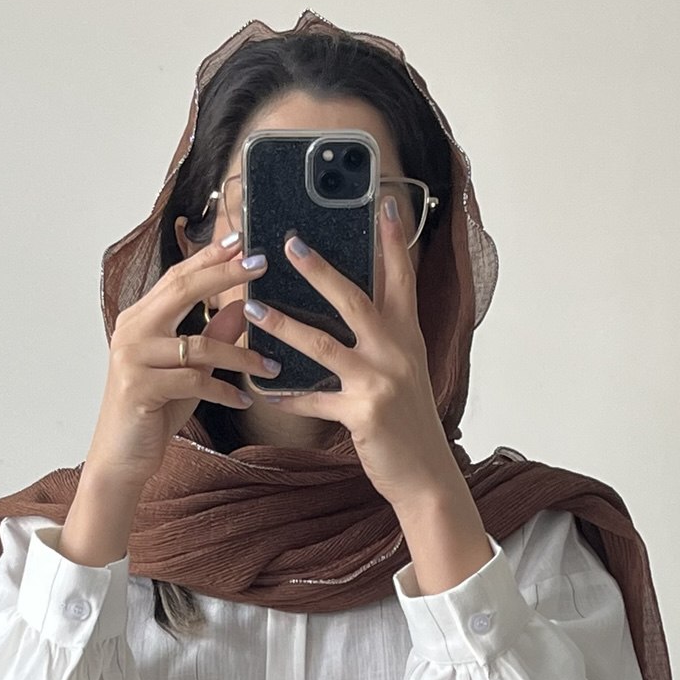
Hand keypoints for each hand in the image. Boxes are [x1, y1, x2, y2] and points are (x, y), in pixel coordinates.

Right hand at [85, 234, 276, 489]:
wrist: (122, 457)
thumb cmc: (153, 412)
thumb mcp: (189, 371)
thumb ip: (212, 337)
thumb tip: (242, 305)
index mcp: (140, 319)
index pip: (177, 278)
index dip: (209, 257)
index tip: (242, 241)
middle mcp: (132, 331)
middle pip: (182, 291)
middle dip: (225, 275)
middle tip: (260, 265)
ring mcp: (132, 358)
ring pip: (198, 345)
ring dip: (241, 356)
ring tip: (271, 365)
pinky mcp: (139, 388)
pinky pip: (194, 382)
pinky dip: (224, 392)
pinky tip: (243, 400)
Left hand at [242, 195, 459, 510]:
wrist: (426, 475)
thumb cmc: (408, 422)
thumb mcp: (404, 371)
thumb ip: (383, 338)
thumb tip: (351, 307)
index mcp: (408, 337)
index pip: (401, 278)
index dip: (392, 240)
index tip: (383, 203)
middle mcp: (397, 352)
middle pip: (355, 299)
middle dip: (320, 269)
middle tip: (289, 244)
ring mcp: (380, 382)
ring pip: (324, 344)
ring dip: (284, 324)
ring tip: (253, 308)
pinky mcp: (363, 414)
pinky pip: (315, 399)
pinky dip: (289, 394)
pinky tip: (265, 389)